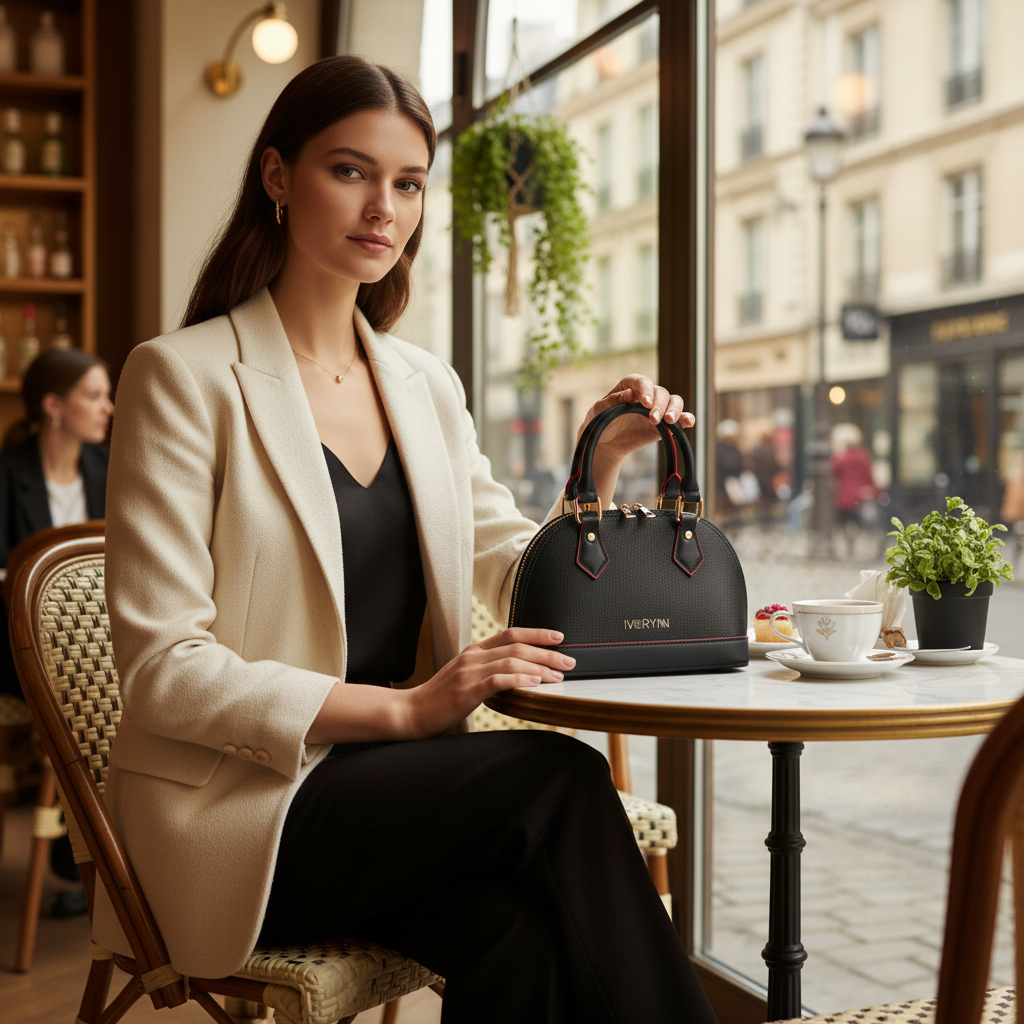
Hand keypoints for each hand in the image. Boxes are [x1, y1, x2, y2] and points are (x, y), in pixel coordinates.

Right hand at [401, 628, 574, 738]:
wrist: (410, 712)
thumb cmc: (439, 699)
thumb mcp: (465, 677)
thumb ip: (488, 671)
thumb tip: (519, 674)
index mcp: (473, 651)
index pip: (510, 633)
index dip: (537, 633)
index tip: (558, 637)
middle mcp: (472, 657)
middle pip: (516, 646)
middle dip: (547, 653)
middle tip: (568, 661)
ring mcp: (468, 673)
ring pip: (511, 661)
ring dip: (539, 667)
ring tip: (557, 675)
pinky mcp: (465, 691)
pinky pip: (497, 680)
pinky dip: (518, 679)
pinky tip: (534, 683)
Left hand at [575, 375, 692, 506]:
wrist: (606, 444)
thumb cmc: (600, 423)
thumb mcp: (598, 410)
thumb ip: (613, 401)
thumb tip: (631, 394)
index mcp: (630, 386)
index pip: (642, 382)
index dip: (645, 390)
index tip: (644, 403)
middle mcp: (647, 395)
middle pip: (661, 392)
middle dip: (659, 405)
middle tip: (653, 419)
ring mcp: (657, 409)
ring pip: (674, 401)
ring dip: (674, 410)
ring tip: (669, 421)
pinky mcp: (665, 424)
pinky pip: (680, 418)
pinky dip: (686, 418)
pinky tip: (688, 422)